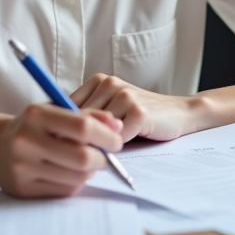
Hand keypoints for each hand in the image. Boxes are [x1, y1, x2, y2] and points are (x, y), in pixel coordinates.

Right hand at [0, 103, 122, 197]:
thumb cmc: (33, 126)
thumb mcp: (56, 111)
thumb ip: (88, 115)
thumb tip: (117, 126)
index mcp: (35, 115)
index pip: (82, 127)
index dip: (106, 136)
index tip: (116, 140)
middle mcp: (26, 141)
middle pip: (82, 157)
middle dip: (102, 159)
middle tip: (106, 156)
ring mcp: (22, 168)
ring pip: (77, 177)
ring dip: (90, 172)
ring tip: (84, 162)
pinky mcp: (24, 189)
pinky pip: (65, 190)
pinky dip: (75, 183)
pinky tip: (68, 172)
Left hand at [71, 74, 201, 141]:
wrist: (179, 112)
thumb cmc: (140, 116)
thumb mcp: (111, 109)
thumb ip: (88, 115)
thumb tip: (56, 134)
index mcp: (99, 81)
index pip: (66, 106)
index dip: (63, 128)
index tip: (60, 144)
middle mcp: (110, 83)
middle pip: (79, 120)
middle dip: (80, 140)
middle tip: (83, 153)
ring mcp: (125, 95)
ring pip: (97, 130)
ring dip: (100, 145)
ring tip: (107, 149)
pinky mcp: (139, 111)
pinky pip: (117, 138)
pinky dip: (118, 147)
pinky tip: (125, 145)